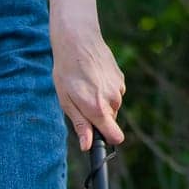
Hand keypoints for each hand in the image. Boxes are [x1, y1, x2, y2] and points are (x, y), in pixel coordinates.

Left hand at [51, 18, 125, 150]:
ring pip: (111, 107)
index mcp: (98, 109)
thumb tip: (87, 146)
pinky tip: (93, 79)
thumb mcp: (67, 102)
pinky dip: (104, 91)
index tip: (100, 143)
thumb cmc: (67, 73)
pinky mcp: (120, 79)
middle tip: (80, 102)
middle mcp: (113, 101)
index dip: (108, 141)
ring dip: (100, 103)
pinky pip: (113, 94)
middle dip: (96, 118)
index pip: (115, 135)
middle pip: (108, 121)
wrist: (79, 42)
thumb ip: (80, 125)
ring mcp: (119, 88)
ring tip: (85, 87)